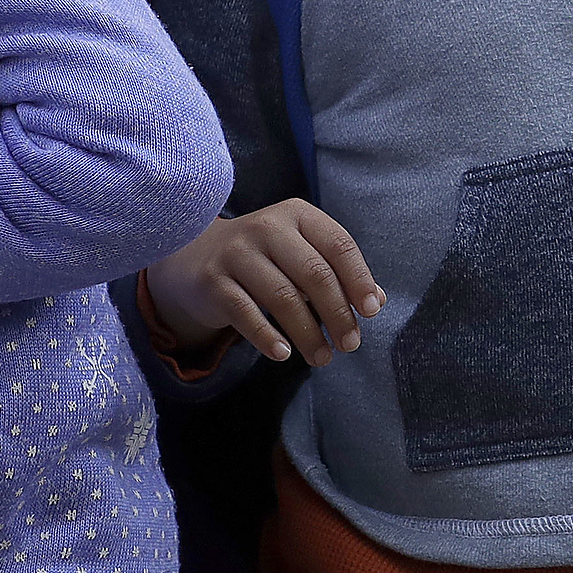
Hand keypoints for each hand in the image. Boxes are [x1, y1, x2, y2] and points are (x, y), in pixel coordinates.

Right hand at [150, 200, 384, 365]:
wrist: (195, 256)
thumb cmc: (265, 257)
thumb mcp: (301, 252)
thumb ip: (338, 272)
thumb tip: (376, 300)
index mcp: (297, 215)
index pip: (338, 245)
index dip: (359, 279)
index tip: (371, 311)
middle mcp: (266, 228)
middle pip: (314, 273)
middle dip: (337, 313)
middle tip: (350, 344)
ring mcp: (236, 253)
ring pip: (282, 297)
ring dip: (307, 333)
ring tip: (322, 358)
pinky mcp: (212, 281)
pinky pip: (245, 313)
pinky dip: (267, 337)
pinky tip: (284, 354)